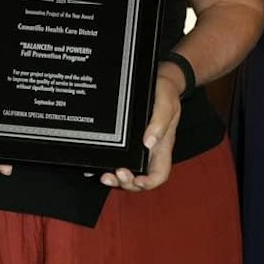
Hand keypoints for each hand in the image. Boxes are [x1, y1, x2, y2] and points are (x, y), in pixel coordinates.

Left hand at [103, 66, 182, 191]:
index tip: (138, 181)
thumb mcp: (167, 103)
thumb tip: (148, 142)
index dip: (149, 183)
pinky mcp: (126, 141)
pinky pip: (117, 158)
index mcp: (162, 147)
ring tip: (104, 175)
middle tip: (116, 174)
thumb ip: (160, 122)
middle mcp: (149, 151)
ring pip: (127, 172)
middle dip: (127, 183)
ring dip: (115, 179)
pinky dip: (106, 165)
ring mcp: (137, 148)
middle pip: (140, 179)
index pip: (159, 174)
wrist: (160, 80)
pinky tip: (96, 166)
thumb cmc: (166, 93)